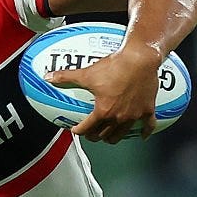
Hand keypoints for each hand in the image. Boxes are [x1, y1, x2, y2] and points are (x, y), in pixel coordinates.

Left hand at [44, 46, 159, 143]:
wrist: (140, 59)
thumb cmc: (114, 66)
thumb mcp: (86, 73)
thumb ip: (66, 77)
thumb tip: (48, 76)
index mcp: (103, 112)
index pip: (87, 129)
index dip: (79, 131)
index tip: (76, 130)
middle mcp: (119, 117)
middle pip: (104, 135)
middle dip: (94, 136)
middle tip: (90, 133)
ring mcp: (135, 115)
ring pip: (122, 134)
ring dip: (113, 137)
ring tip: (108, 135)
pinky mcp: (148, 109)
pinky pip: (148, 126)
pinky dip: (144, 131)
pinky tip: (142, 135)